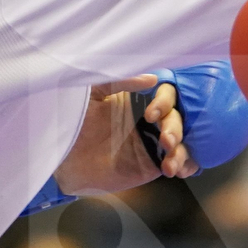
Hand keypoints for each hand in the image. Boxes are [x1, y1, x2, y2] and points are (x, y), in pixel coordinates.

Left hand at [54, 77, 193, 196]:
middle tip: (165, 140)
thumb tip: (152, 78)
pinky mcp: (150, 165)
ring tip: (169, 162)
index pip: (166, 94)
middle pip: (178, 118)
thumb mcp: (92, 92)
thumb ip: (119, 81)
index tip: (151, 114)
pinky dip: (185, 165)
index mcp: (138, 99)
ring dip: (183, 150)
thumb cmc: (74, 120)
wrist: (62, 157)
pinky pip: (177, 162)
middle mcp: (149, 120)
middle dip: (175, 128)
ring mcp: (152, 143)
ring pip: (182, 141)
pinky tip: (178, 169)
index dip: (165, 102)